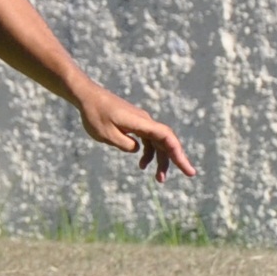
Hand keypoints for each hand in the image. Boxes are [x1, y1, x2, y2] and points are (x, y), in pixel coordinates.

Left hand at [75, 86, 196, 182]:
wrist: (87, 96)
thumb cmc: (95, 115)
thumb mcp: (106, 135)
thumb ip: (124, 144)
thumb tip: (138, 149)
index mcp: (141, 123)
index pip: (166, 138)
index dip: (178, 154)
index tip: (187, 168)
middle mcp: (145, 121)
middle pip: (166, 141)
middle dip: (176, 159)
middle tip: (189, 174)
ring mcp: (141, 122)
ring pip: (158, 142)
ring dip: (160, 159)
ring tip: (159, 178)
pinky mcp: (135, 124)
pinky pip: (148, 139)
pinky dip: (148, 152)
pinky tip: (143, 164)